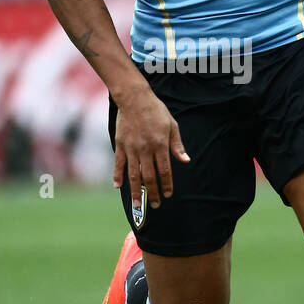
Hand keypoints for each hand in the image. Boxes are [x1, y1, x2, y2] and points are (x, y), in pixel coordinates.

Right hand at [113, 89, 189, 208]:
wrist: (134, 98)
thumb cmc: (156, 111)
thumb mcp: (172, 125)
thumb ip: (177, 145)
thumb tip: (186, 161)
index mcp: (160, 145)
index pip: (164, 170)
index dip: (167, 184)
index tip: (168, 194)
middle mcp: (145, 149)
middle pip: (149, 176)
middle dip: (153, 193)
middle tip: (155, 205)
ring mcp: (131, 148)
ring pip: (133, 174)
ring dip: (136, 191)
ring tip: (138, 204)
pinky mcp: (120, 145)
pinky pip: (119, 163)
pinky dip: (117, 175)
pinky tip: (118, 186)